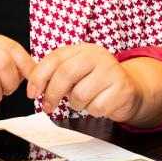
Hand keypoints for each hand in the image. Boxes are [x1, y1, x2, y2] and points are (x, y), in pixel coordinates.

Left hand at [26, 43, 142, 122]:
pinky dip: (93, 111)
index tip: (32, 93)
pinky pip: (96, 107)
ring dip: (76, 104)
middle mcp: (98, 56)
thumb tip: (33, 84)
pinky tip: (98, 104)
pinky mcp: (121, 89)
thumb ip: (56, 74)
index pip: (55, 58)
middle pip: (65, 74)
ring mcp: (111, 71)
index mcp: (82, 49)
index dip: (40, 76)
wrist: (129, 89)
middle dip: (52, 94)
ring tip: (83, 101)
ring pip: (80, 94)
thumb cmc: (96, 81)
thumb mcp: (76, 72)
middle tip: (47, 106)